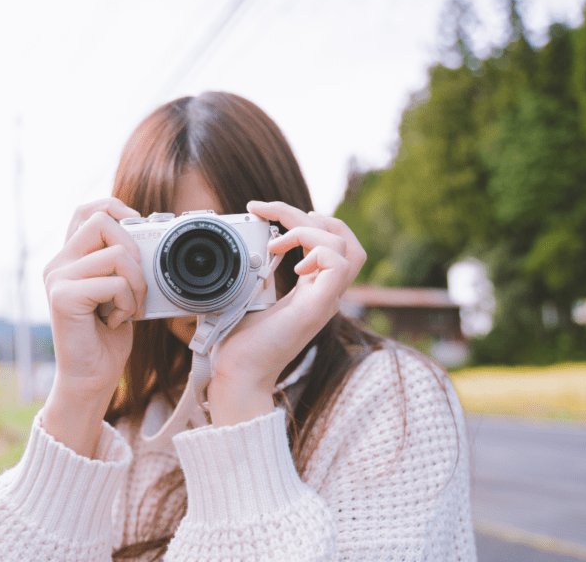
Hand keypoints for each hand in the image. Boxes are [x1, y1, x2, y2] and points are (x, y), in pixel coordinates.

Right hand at [40, 198, 146, 455]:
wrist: (92, 378)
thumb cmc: (108, 335)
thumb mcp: (120, 289)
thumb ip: (122, 260)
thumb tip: (148, 229)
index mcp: (70, 257)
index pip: (88, 210)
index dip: (117, 209)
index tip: (138, 232)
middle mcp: (58, 263)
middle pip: (104, 223)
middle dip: (135, 251)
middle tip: (137, 285)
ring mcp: (57, 279)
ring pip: (116, 253)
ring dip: (136, 282)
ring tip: (128, 307)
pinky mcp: (63, 297)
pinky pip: (114, 282)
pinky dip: (128, 302)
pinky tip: (118, 320)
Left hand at [207, 201, 365, 425]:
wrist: (237, 375)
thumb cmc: (238, 345)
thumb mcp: (245, 297)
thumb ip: (253, 273)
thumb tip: (242, 248)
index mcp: (310, 290)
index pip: (331, 243)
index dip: (306, 218)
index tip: (267, 211)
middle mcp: (323, 294)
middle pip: (346, 239)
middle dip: (313, 215)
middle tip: (275, 215)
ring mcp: (324, 301)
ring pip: (348, 248)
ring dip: (310, 231)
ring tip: (278, 241)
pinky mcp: (317, 308)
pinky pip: (338, 265)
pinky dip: (317, 253)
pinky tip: (292, 267)